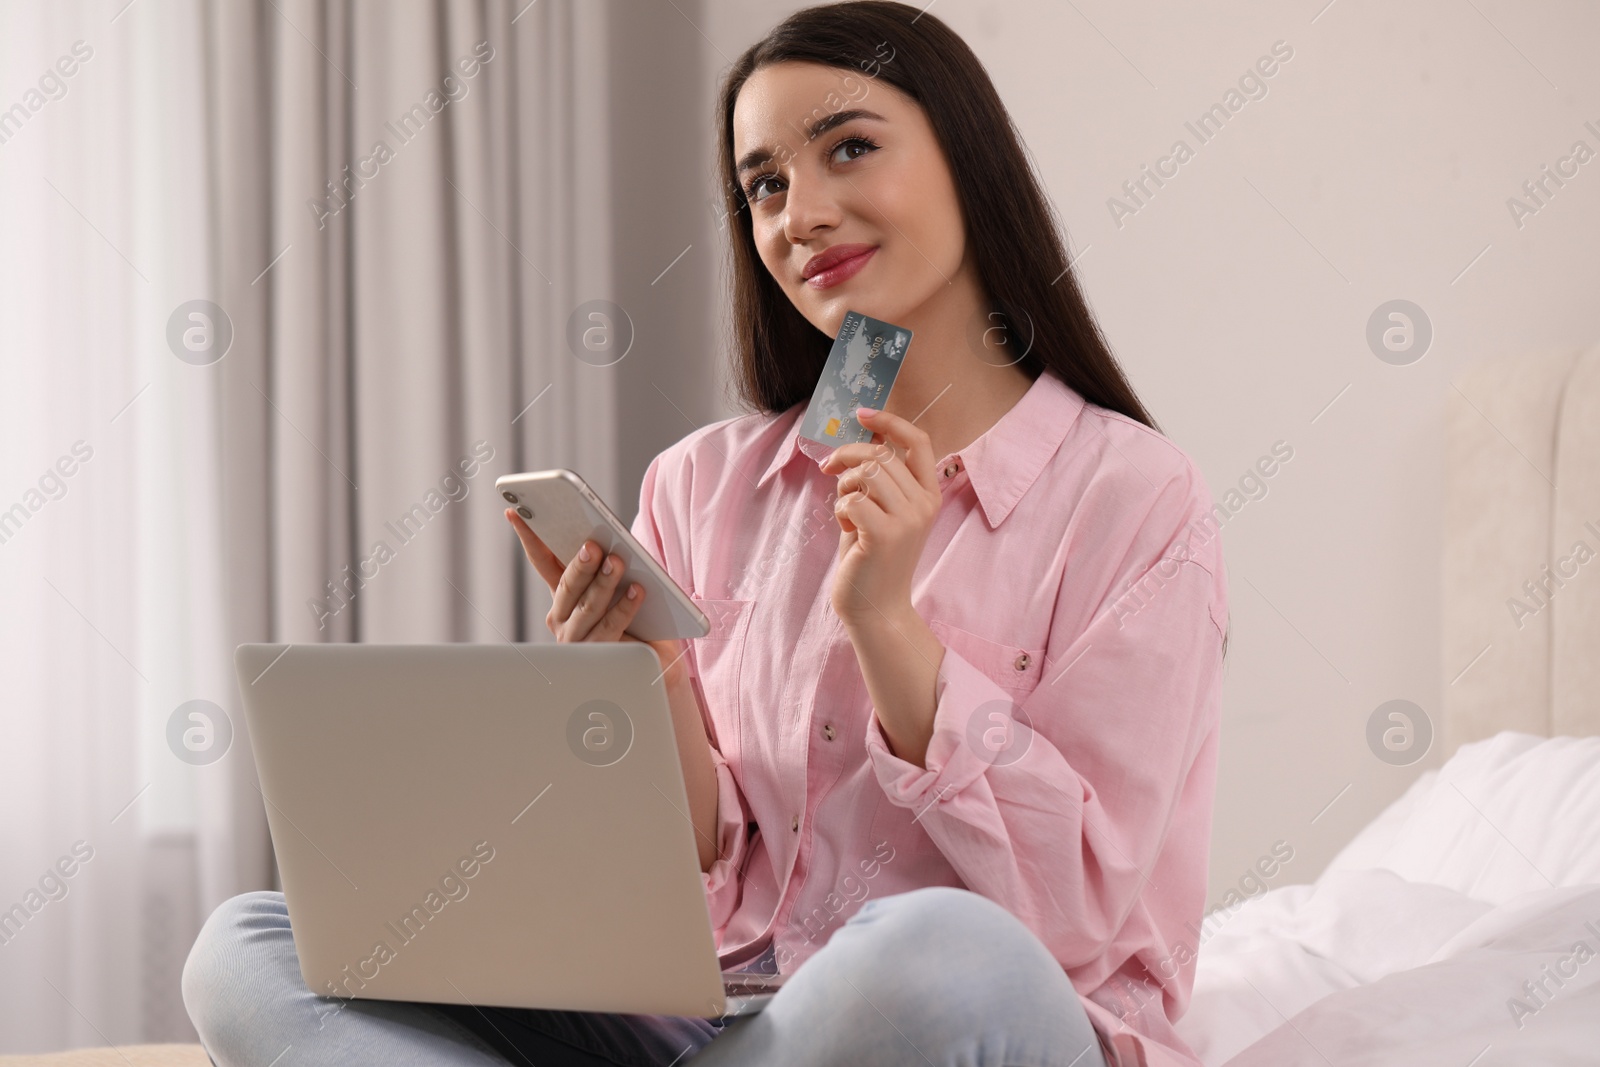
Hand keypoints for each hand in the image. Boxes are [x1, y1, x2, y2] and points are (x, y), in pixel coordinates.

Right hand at [505, 509, 688, 686]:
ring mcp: (576, 639)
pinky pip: (610, 628)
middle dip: (580, 565)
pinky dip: (624, 608)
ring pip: (587, 607)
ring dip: (603, 583)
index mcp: (562, 594)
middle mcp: (561, 617)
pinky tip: (637, 590)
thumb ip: (607, 567)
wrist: (654, 661)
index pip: (541, 560)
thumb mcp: (617, 587)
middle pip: (567, 586)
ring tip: (617, 562)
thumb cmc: (637, 617)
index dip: (529, 537)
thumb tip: (609, 542)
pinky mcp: (597, 657)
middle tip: (593, 545)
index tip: (517, 511)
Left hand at [816, 407, 941, 627]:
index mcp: (929, 494)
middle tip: (829, 470)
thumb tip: (860, 444)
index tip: (862, 413)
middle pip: (881, 454)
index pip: (918, 441)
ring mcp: (908, 520)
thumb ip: (879, 480)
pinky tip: (847, 528)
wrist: (877, 608)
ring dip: (844, 486)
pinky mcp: (885, 535)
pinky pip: (851, 499)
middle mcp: (925, 504)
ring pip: (866, 472)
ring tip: (845, 510)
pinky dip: (840, 509)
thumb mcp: (883, 511)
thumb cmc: (873, 558)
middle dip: (847, 457)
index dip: (890, 421)